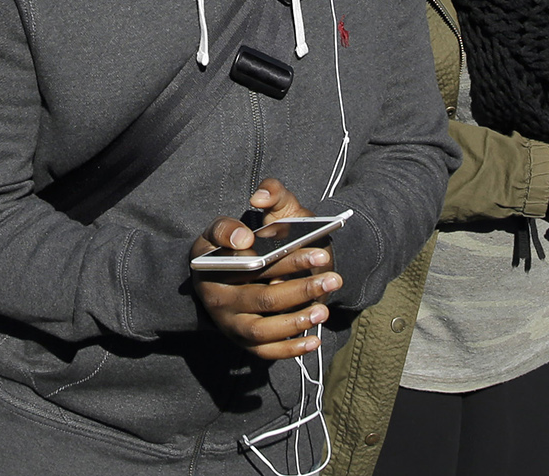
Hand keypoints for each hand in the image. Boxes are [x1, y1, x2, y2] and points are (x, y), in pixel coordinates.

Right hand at [192, 179, 338, 360]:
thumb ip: (268, 196)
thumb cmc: (245, 242)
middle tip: (334, 279)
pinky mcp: (244, 344)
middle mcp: (219, 299)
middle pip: (263, 299)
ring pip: (263, 331)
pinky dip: (290, 350)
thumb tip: (254, 214)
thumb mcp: (258, 212)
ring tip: (323, 310)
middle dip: (301, 290)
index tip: (318, 253)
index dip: (286, 261)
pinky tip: (315, 340)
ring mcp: (231, 324)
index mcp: (214, 264)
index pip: (251, 264)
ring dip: (296, 322)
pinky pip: (266, 352)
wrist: (228, 275)